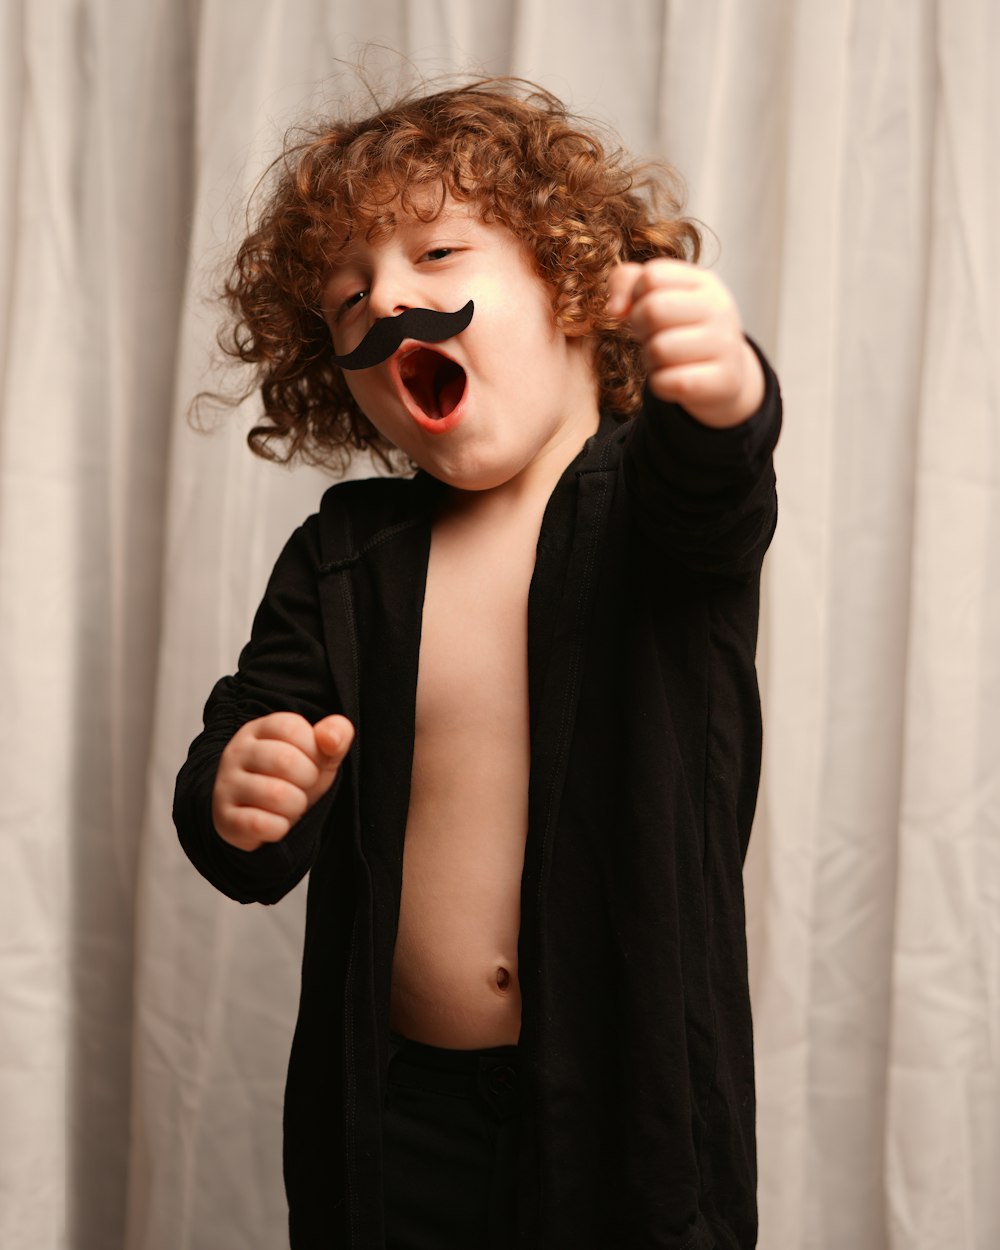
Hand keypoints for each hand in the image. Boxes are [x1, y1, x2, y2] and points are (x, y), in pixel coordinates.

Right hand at [211, 712, 354, 851]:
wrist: (259, 820)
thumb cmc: (293, 780)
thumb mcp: (319, 755)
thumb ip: (336, 736)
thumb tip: (332, 737)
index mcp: (259, 729)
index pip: (293, 728)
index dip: (314, 750)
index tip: (310, 761)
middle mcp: (237, 752)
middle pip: (285, 760)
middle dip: (308, 779)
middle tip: (302, 786)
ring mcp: (226, 785)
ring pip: (276, 795)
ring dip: (296, 806)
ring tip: (289, 804)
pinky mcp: (224, 818)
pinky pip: (260, 824)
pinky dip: (279, 828)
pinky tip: (274, 823)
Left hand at [606, 258, 764, 427]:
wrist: (727, 375)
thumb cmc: (683, 331)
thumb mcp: (660, 297)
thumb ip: (627, 282)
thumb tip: (614, 309)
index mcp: (703, 282)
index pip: (652, 276)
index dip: (635, 296)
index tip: (643, 309)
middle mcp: (718, 309)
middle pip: (652, 310)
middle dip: (639, 328)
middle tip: (651, 337)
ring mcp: (724, 345)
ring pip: (658, 350)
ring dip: (649, 360)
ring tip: (664, 359)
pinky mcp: (721, 381)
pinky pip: (667, 382)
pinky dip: (660, 384)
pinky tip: (673, 379)